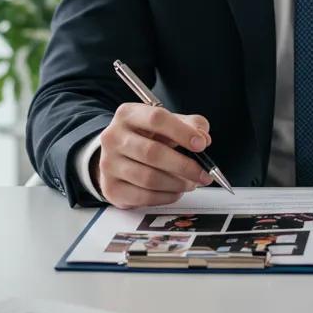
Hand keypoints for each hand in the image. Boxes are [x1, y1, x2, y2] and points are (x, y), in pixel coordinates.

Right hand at [96, 103, 214, 208]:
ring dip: (177, 184)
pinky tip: (175, 191)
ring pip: (149, 178)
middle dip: (185, 166)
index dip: (182, 132)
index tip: (201, 144)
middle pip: (153, 152)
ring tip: (191, 183)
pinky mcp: (112, 188)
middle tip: (203, 174)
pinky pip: (144, 197)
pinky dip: (167, 196)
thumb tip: (203, 138)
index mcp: (128, 115)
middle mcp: (113, 137)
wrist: (116, 156)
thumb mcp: (166, 123)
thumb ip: (189, 125)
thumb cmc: (145, 138)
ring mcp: (109, 164)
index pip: (156, 119)